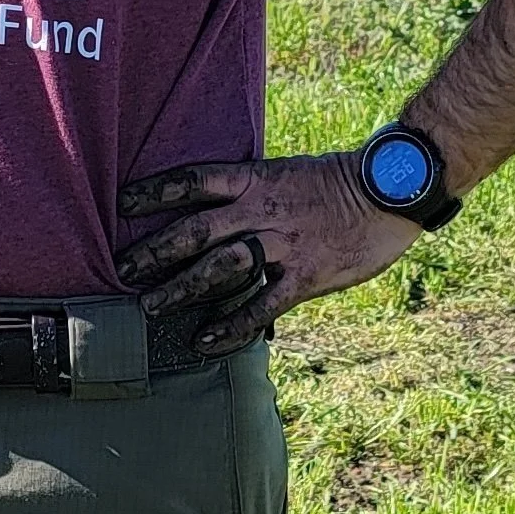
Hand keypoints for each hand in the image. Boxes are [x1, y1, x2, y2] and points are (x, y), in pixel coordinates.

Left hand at [117, 151, 423, 354]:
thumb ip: (251, 191)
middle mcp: (262, 210)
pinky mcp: (306, 276)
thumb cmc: (338, 181)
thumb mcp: (287, 173)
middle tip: (122, 269)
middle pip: (197, 230)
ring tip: (151, 307)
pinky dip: (231, 325)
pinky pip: (261, 305)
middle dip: (156, 251)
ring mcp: (284, 244)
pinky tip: (205, 341)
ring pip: (221, 268)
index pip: (195, 180)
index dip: (156, 191)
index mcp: (256, 179)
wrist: (392, 190)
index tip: (123, 202)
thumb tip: (216, 206)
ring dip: (183, 289)